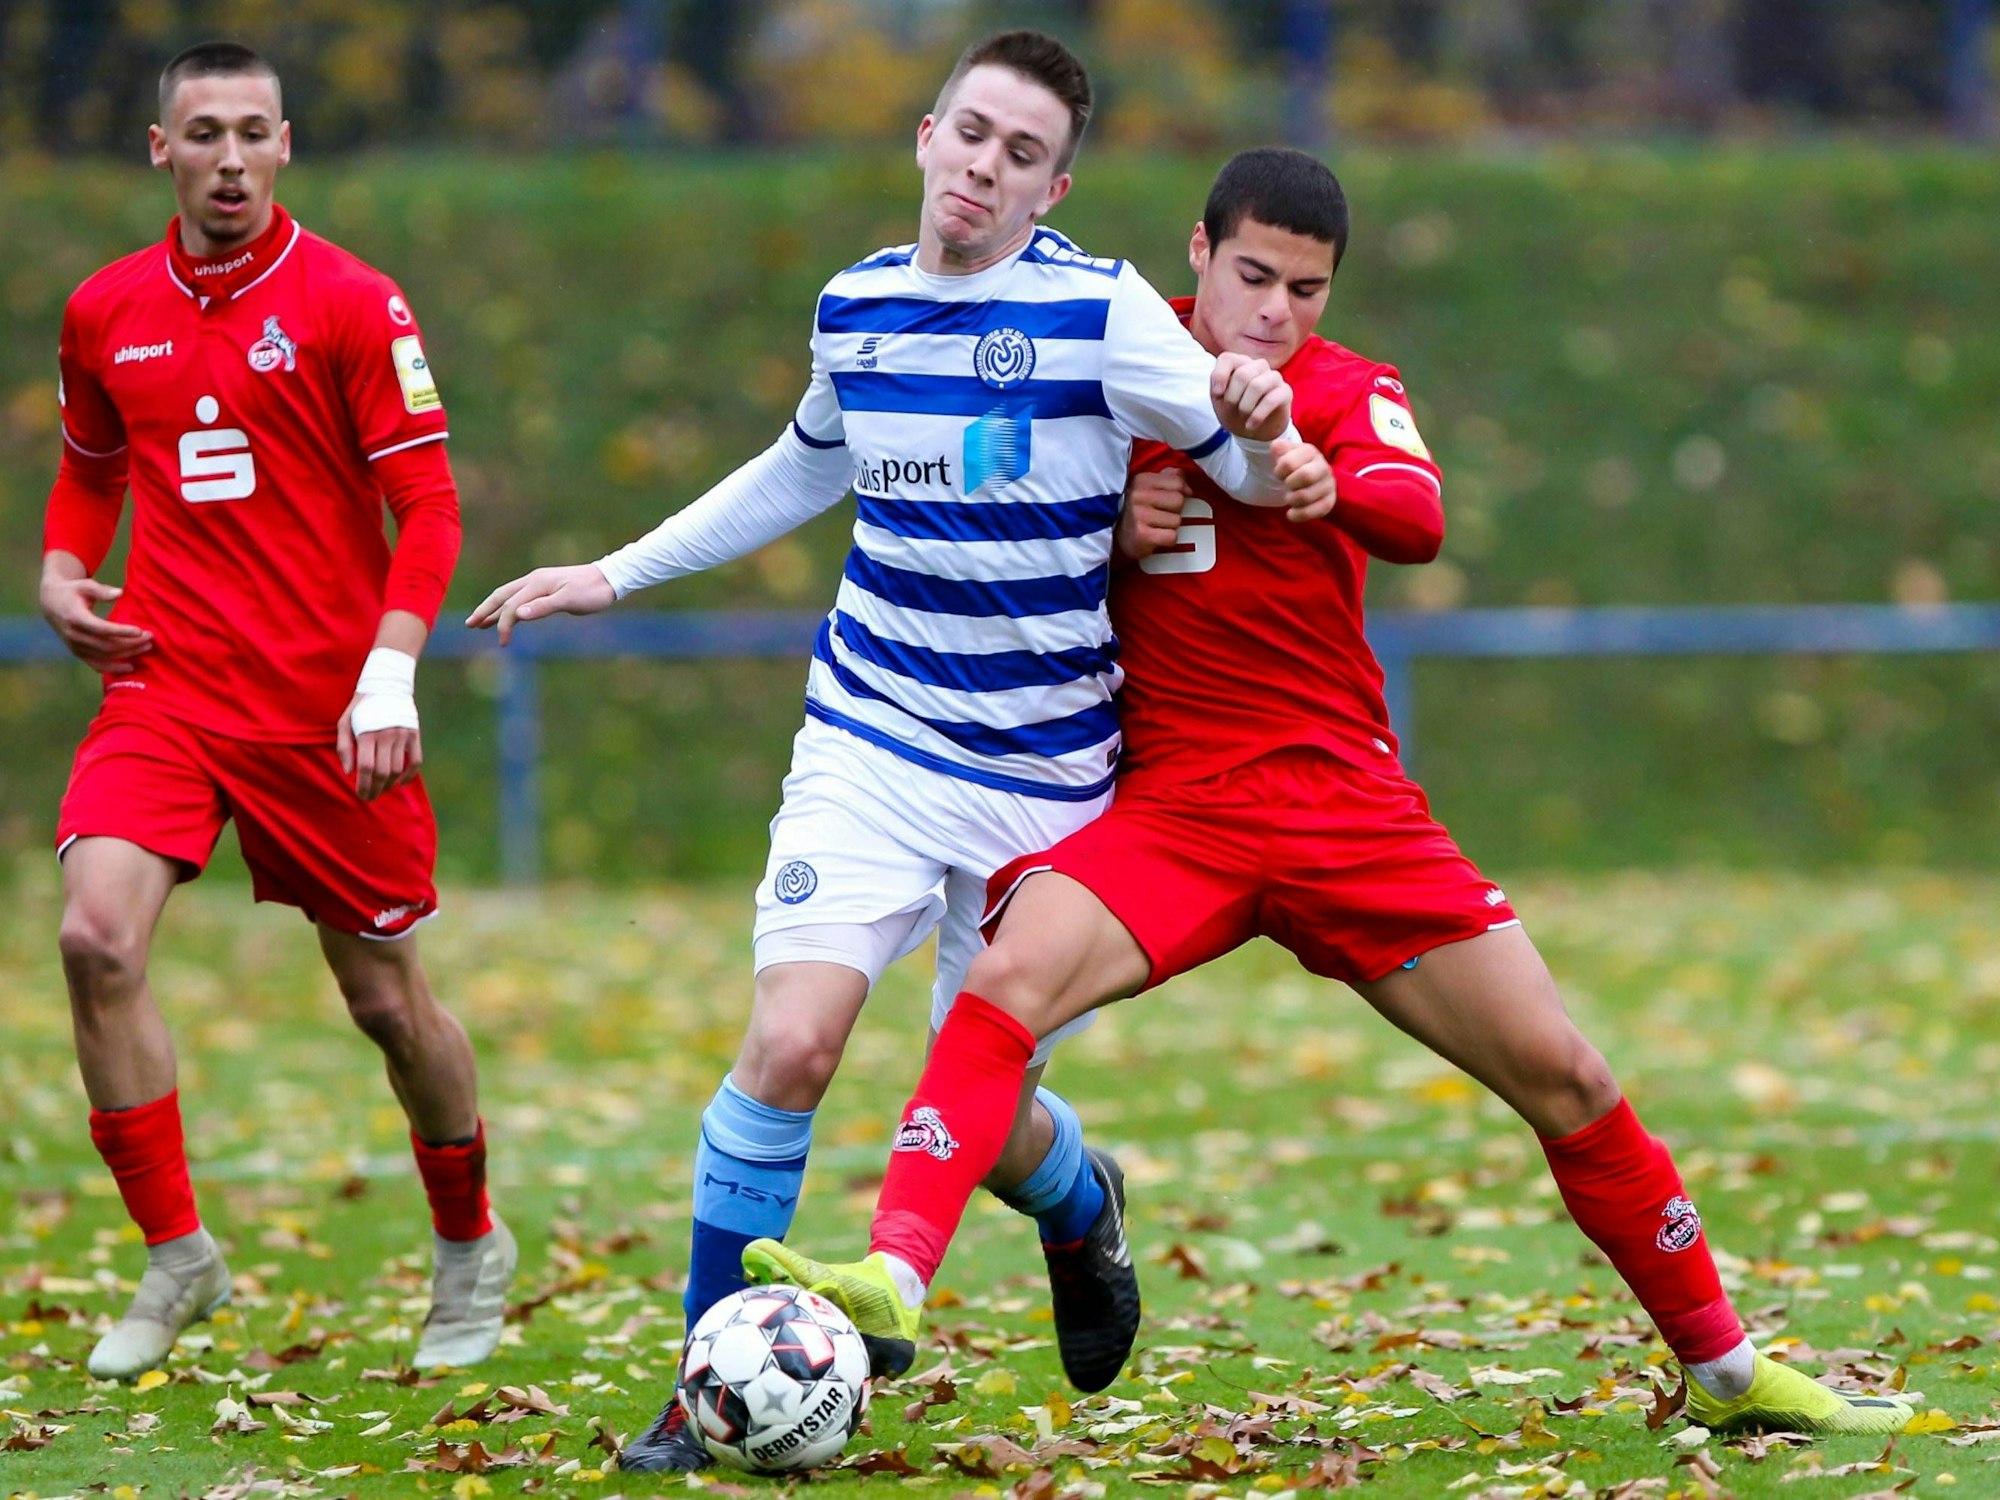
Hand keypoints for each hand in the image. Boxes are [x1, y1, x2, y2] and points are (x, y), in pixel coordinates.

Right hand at [38, 573, 151, 674]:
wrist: (52, 603)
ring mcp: (75, 646)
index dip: (121, 632)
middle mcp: (74, 635)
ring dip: (127, 654)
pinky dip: (113, 668)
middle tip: (150, 637)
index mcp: (75, 618)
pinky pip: (96, 665)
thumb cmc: (73, 591)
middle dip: (130, 643)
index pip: (101, 629)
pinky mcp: (77, 653)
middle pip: (106, 645)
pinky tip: (130, 667)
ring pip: (104, 656)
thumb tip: (120, 593)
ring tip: (146, 647)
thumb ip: (101, 590)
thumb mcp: (85, 585)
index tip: (140, 631)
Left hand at [337, 703, 421, 801]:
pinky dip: (409, 776)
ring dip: (389, 785)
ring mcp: (402, 736)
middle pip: (382, 772)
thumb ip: (343, 747)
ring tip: (381, 790)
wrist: (387, 685)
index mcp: (367, 734)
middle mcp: (386, 736)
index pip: (366, 767)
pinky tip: (401, 783)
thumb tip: (349, 772)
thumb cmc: (361, 707)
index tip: (360, 794)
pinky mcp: (414, 736)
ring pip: (397, 770)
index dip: (363, 785)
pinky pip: (415, 761)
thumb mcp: (344, 722)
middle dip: (375, 789)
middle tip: (369, 797)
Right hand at [466, 563, 615, 644]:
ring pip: (509, 596)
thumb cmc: (592, 592)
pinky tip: (508, 616)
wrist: (610, 578)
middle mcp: (534, 580)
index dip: (504, 624)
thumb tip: (518, 615)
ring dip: (494, 609)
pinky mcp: (546, 588)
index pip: (511, 606)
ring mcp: (539, 583)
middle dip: (485, 610)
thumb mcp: (570, 601)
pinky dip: (510, 608)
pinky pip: (521, 598)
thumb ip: (543, 607)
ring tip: (480, 622)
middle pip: (502, 596)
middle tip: (469, 624)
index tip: (503, 643)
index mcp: (537, 583)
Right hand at [1117, 469, 1191, 558]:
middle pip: (1179, 501)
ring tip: (1156, 526)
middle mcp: (1139, 495)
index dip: (1180, 493)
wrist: (1114, 535)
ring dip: (1170, 526)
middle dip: (1175, 511)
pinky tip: (1156, 537)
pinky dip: (1167, 540)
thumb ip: (1169, 479)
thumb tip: (1188, 487)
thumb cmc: (1136, 510)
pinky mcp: (1142, 535)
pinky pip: (1172, 536)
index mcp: (1142, 480)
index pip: (1177, 482)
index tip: (1170, 501)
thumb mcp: (1147, 487)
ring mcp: (1140, 515)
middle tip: (1161, 515)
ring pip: (1177, 520)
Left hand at [1210, 352, 1292, 442]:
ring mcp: (1274, 377)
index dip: (1219, 376)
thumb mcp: (1220, 401)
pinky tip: (1250, 425)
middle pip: (1242, 375)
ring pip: (1257, 386)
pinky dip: (1257, 416)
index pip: (1227, 358)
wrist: (1254, 431)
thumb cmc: (1235, 411)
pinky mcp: (1285, 392)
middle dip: (1232, 397)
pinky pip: (1271, 400)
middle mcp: (1258, 366)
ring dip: (1245, 406)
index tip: (1217, 394)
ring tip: (1243, 416)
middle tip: (1232, 409)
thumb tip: (1219, 390)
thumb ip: (1217, 388)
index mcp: (1240, 363)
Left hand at [1274, 439, 1336, 522]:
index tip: (1280, 473)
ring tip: (1289, 498)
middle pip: (1306, 476)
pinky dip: (1300, 515)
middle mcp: (1323, 466)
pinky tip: (1291, 513)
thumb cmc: (1292, 464)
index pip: (1289, 463)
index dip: (1279, 471)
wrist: (1306, 475)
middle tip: (1287, 485)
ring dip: (1292, 500)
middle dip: (1290, 484)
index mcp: (1310, 451)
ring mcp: (1329, 484)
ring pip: (1308, 496)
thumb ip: (1278, 448)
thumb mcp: (1283, 452)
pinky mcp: (1330, 500)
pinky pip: (1318, 511)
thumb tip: (1276, 446)